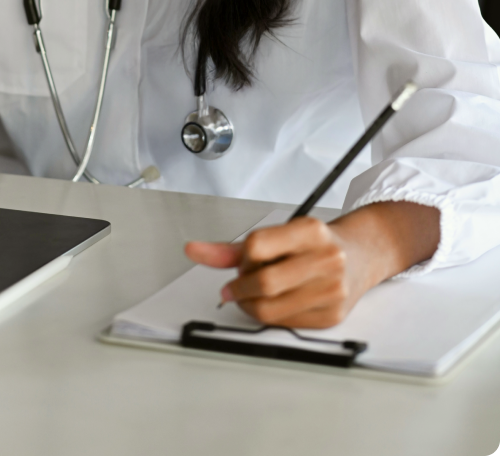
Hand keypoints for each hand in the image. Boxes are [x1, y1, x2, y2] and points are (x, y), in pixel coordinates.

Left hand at [185, 202, 440, 328]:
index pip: (256, 245)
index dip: (241, 258)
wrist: (361, 255)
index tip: (239, 264)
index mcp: (310, 230)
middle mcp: (326, 258)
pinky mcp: (333, 315)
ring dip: (250, 304)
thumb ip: (232, 248)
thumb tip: (193, 251)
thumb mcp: (277, 235)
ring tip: (252, 295)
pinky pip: (285, 323)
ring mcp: (332, 289)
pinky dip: (269, 316)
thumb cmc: (312, 245)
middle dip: (240, 287)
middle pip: (263, 281)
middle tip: (235, 287)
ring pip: (270, 308)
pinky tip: (273, 303)